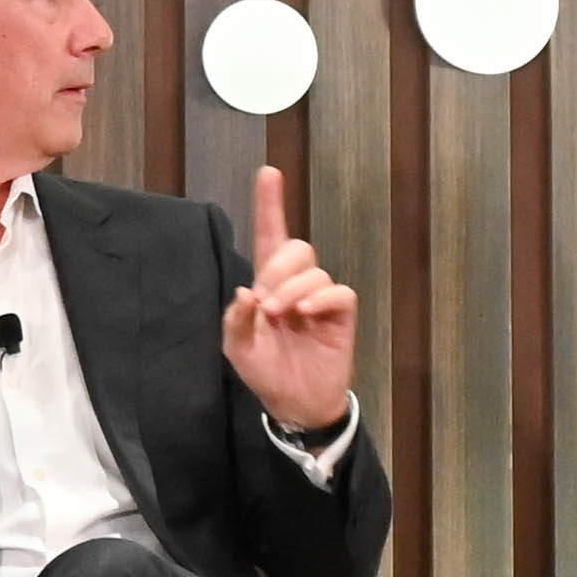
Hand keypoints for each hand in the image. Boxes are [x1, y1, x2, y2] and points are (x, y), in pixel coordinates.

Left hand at [219, 166, 358, 435]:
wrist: (294, 403)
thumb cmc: (266, 371)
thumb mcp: (238, 348)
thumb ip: (235, 319)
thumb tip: (246, 291)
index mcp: (268, 284)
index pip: (269, 236)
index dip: (269, 204)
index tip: (269, 172)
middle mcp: (296, 283)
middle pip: (295, 247)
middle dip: (277, 270)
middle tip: (266, 305)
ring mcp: (321, 297)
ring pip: (313, 270)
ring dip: (292, 290)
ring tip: (282, 317)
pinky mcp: (341, 314)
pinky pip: (338, 291)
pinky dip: (320, 299)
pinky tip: (308, 315)